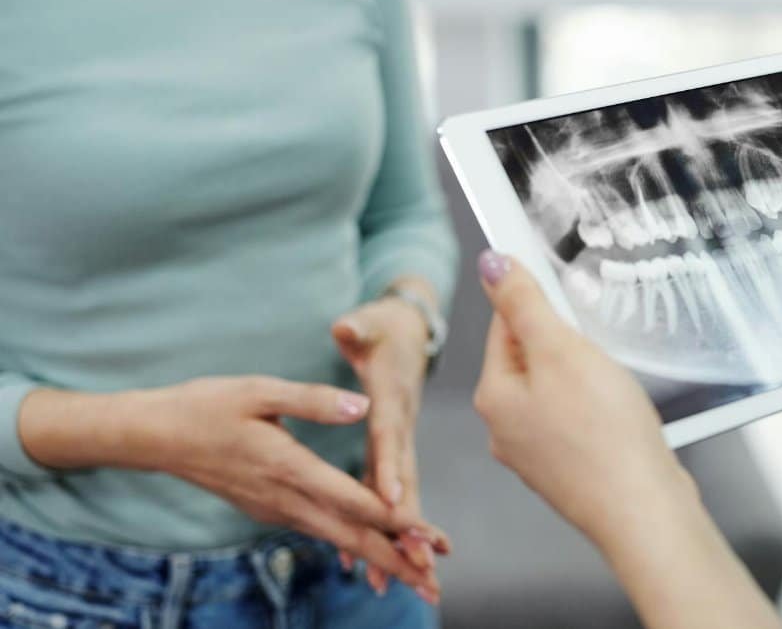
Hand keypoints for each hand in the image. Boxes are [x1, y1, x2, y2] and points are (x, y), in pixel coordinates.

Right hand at [126, 377, 445, 589]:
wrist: (154, 437)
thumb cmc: (206, 406)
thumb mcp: (259, 389)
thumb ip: (314, 399)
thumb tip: (361, 406)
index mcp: (288, 467)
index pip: (351, 500)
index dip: (394, 518)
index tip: (427, 536)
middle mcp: (285, 498)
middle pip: (351, 537)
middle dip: (396, 561)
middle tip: (434, 585)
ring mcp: (276, 509)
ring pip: (337, 540)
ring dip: (379, 560)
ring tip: (416, 579)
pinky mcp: (270, 509)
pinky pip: (320, 532)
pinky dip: (352, 547)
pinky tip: (372, 554)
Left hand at [331, 281, 447, 602]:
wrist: (411, 330)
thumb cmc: (386, 327)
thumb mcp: (372, 321)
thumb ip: (359, 327)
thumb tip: (347, 327)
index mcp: (394, 397)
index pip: (391, 436)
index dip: (391, 468)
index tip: (390, 501)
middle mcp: (402, 426)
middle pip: (405, 479)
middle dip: (409, 522)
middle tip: (416, 561)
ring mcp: (400, 443)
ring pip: (400, 496)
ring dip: (400, 538)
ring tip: (399, 582)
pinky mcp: (393, 452)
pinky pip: (386, 495)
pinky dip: (382, 528)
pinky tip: (372, 562)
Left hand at [472, 252, 781, 628]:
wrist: (644, 510)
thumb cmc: (603, 437)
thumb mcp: (561, 350)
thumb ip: (524, 304)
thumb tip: (492, 265)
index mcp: (493, 396)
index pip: (504, 325)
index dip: (539, 304)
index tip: (567, 298)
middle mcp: (505, 428)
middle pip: (532, 359)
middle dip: (568, 346)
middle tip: (597, 353)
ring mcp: (537, 453)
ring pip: (558, 390)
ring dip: (586, 379)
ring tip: (613, 388)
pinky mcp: (570, 469)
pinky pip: (578, 421)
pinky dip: (599, 411)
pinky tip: (620, 416)